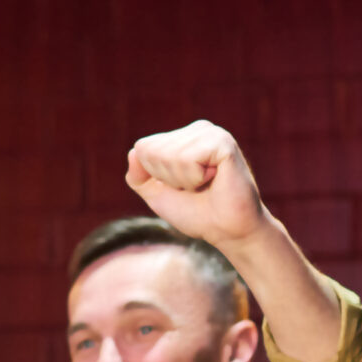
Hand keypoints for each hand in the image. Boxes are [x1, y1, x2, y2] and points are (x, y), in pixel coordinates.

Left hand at [124, 122, 270, 253]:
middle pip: (153, 151)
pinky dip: (196, 178)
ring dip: (184, 180)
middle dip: (170, 179)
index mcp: (182, 136)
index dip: (156, 176)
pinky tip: (215, 179)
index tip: (182, 187)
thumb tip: (133, 152)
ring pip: (169, 156)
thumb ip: (138, 176)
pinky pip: (188, 159)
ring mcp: (211, 133)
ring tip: (207, 184)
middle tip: (197, 188)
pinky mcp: (223, 142)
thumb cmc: (196, 213)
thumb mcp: (157, 194)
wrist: (228, 231)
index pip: (143, 149)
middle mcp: (197, 129)